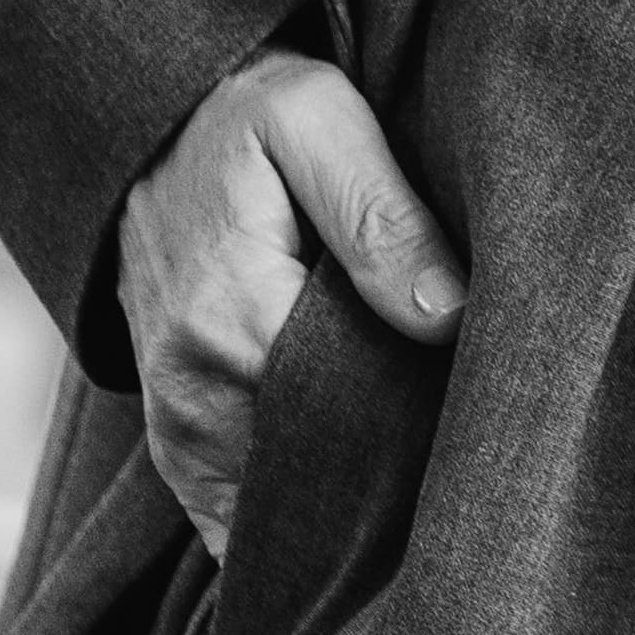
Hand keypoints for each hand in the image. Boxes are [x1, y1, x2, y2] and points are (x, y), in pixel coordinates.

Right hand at [114, 48, 462, 549]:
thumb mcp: (317, 121)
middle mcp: (196, 394)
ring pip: (287, 512)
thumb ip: (381, 216)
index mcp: (236, 320)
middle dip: (398, 479)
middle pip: (326, 483)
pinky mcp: (176, 447)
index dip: (429, 431)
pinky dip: (299, 522)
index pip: (358, 426)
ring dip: (351, 504)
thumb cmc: (244, 112)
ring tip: (421, 470)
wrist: (146, 123)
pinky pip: (239, 522)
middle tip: (468, 452)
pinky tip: (357, 504)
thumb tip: (449, 316)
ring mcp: (178, 430)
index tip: (488, 418)